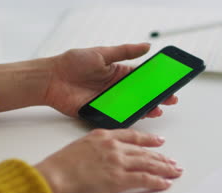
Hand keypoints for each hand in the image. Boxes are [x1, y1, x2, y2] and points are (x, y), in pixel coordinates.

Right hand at [34, 129, 182, 192]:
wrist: (52, 177)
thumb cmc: (59, 166)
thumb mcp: (79, 146)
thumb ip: (96, 148)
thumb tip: (103, 156)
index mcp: (103, 136)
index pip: (133, 136)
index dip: (149, 140)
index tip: (159, 142)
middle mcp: (114, 146)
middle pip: (144, 151)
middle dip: (161, 157)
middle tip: (172, 161)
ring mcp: (118, 162)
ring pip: (149, 163)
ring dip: (165, 168)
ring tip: (175, 171)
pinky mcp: (119, 179)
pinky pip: (144, 179)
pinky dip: (158, 181)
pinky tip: (165, 184)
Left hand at [45, 43, 178, 117]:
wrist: (50, 79)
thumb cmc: (72, 63)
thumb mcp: (101, 53)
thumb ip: (125, 51)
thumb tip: (147, 46)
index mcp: (118, 72)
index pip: (142, 77)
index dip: (156, 81)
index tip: (170, 82)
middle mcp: (116, 88)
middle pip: (141, 94)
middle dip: (156, 97)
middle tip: (170, 99)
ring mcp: (110, 101)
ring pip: (133, 106)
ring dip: (146, 108)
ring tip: (158, 109)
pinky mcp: (101, 112)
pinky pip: (118, 116)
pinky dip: (130, 117)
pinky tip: (140, 116)